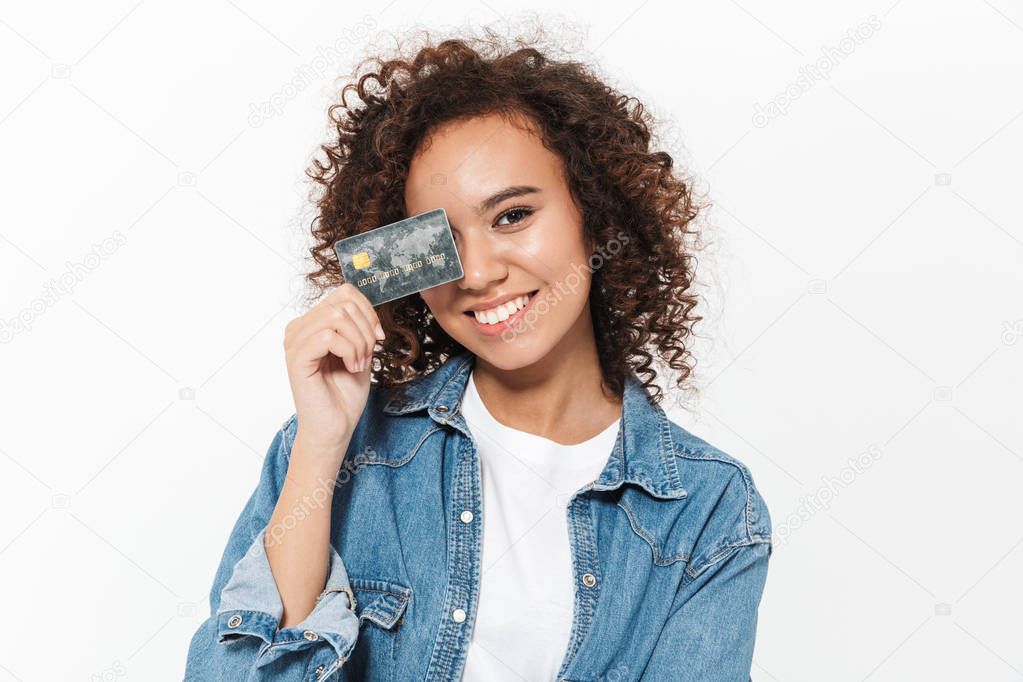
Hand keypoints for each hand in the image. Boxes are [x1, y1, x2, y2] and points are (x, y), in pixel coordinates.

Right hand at [283, 283, 384, 463]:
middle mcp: (299, 328)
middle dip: (366, 329)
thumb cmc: (345, 393)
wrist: (335, 427)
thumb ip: (359, 325)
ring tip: (359, 363)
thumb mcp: (360, 350)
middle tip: (368, 355)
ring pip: (337, 317)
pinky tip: (351, 368)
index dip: (368, 310)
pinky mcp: (297, 357)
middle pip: (343, 303)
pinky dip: (350, 351)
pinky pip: (329, 336)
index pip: (344, 293)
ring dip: (359, 342)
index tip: (378, 337)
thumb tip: (368, 306)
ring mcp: (295, 341)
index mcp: (312, 323)